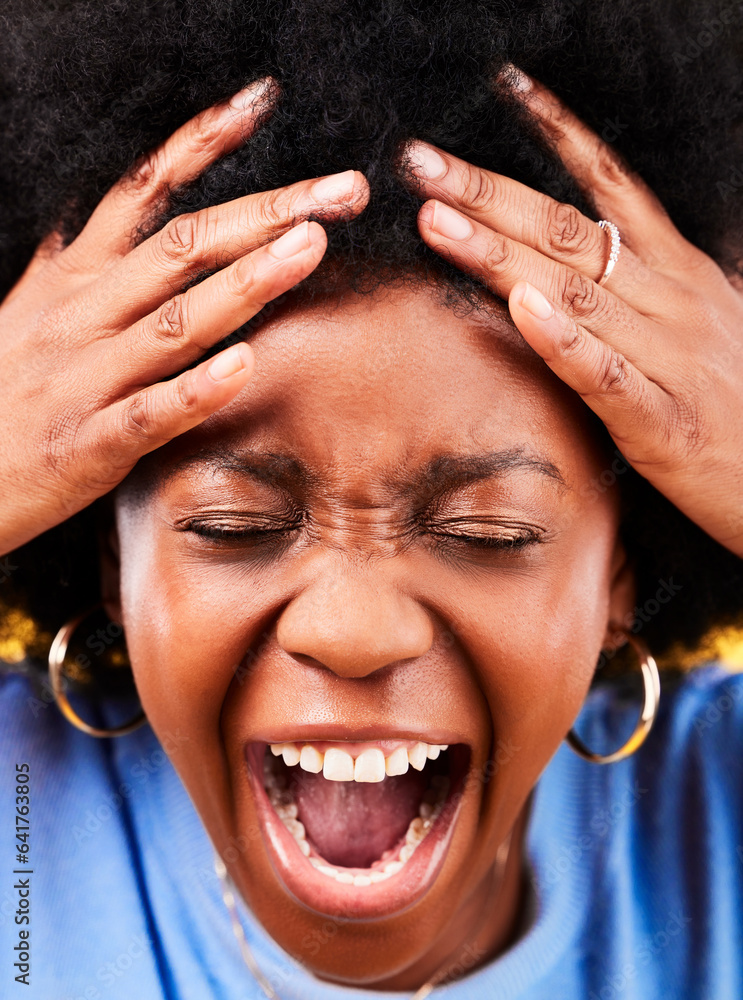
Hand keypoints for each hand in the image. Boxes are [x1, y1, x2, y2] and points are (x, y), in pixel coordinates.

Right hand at [0, 78, 368, 557]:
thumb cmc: (0, 395)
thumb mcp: (29, 313)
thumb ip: (74, 271)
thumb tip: (99, 225)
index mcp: (73, 280)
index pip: (140, 193)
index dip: (200, 145)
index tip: (260, 106)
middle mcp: (82, 316)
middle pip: (181, 247)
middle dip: (267, 213)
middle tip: (341, 193)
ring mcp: (85, 379)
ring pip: (174, 321)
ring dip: (247, 282)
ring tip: (309, 249)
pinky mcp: (88, 444)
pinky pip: (149, 413)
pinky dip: (196, 390)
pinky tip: (244, 366)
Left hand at [406, 71, 742, 557]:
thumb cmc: (730, 400)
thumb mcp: (692, 322)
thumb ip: (637, 287)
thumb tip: (572, 254)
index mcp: (676, 271)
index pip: (609, 185)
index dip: (556, 134)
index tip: (502, 90)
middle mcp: (672, 298)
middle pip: (569, 230)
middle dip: (488, 193)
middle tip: (421, 164)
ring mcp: (671, 355)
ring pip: (575, 292)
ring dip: (500, 255)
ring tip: (437, 223)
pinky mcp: (664, 419)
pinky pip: (607, 376)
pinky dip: (565, 342)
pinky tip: (523, 312)